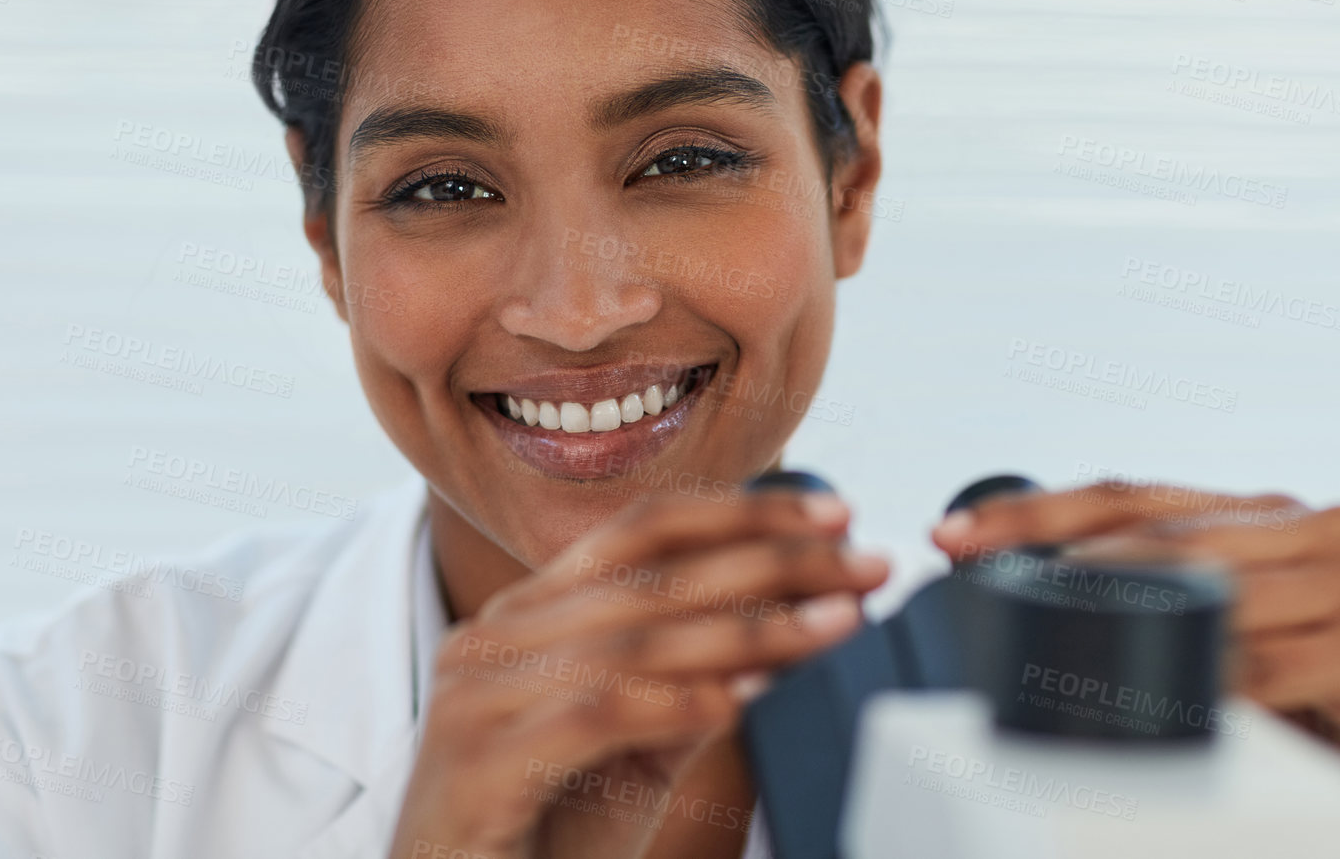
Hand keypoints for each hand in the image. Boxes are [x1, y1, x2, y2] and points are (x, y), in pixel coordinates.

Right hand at [388, 490, 889, 858]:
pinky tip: (748, 694)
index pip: (642, 532)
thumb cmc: (548, 837)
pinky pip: (596, 712)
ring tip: (835, 622)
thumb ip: (696, 682)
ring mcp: (478, 696)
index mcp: (528, 615)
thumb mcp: (638, 748)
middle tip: (861, 563)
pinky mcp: (479, 761)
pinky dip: (680, 700)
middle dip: (771, 562)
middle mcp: (495, 637)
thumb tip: (798, 626)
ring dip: (751, 628)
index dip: (743, 514)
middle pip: (651, 574)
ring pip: (633, 636)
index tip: (835, 515)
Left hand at [931, 481, 1339, 858]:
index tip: (953, 537)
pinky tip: (1162, 697)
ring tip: (1051, 642)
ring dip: (1124, 622)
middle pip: (1161, 534)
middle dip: (1057, 559)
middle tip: (984, 587)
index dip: (1036, 513)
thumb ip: (1163, 606)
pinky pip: (1267, 670)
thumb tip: (1022, 598)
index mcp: (1273, 517)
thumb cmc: (1310, 721)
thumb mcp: (1226, 646)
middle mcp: (1323, 530)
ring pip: (1210, 592)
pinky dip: (1207, 687)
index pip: (1132, 497)